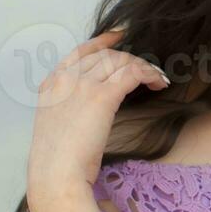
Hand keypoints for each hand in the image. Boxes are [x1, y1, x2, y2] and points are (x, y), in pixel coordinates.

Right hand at [25, 28, 168, 207]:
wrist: (56, 175)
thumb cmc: (58, 162)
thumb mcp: (56, 127)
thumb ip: (69, 109)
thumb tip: (91, 108)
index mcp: (51, 85)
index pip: (79, 52)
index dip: (102, 42)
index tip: (119, 36)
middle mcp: (66, 79)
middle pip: (105, 55)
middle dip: (130, 59)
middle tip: (147, 69)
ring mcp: (83, 85)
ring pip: (120, 61)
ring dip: (143, 67)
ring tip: (157, 79)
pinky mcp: (102, 96)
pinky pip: (132, 73)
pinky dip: (149, 74)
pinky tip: (159, 82)